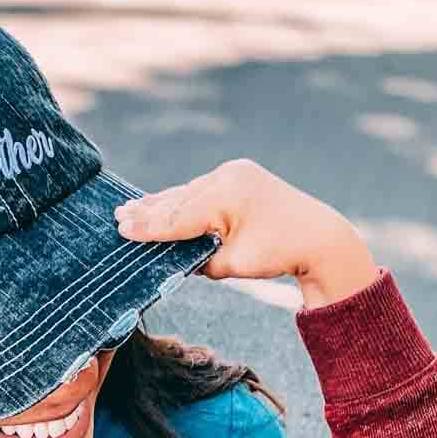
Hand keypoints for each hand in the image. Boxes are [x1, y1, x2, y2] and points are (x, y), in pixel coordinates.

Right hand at [114, 159, 378, 308]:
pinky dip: (183, 200)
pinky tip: (163, 203)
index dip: (148, 225)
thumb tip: (176, 254)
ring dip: (162, 204)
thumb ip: (200, 258)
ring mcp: (235, 173)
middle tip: (118, 215)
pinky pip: (202, 189)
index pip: (178, 216)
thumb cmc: (278, 253)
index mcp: (226, 197)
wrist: (319, 236)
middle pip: (179, 199)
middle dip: (148, 210)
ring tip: (131, 209)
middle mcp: (228, 177)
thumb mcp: (233, 264)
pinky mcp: (240, 176)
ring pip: (189, 192)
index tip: (121, 228)